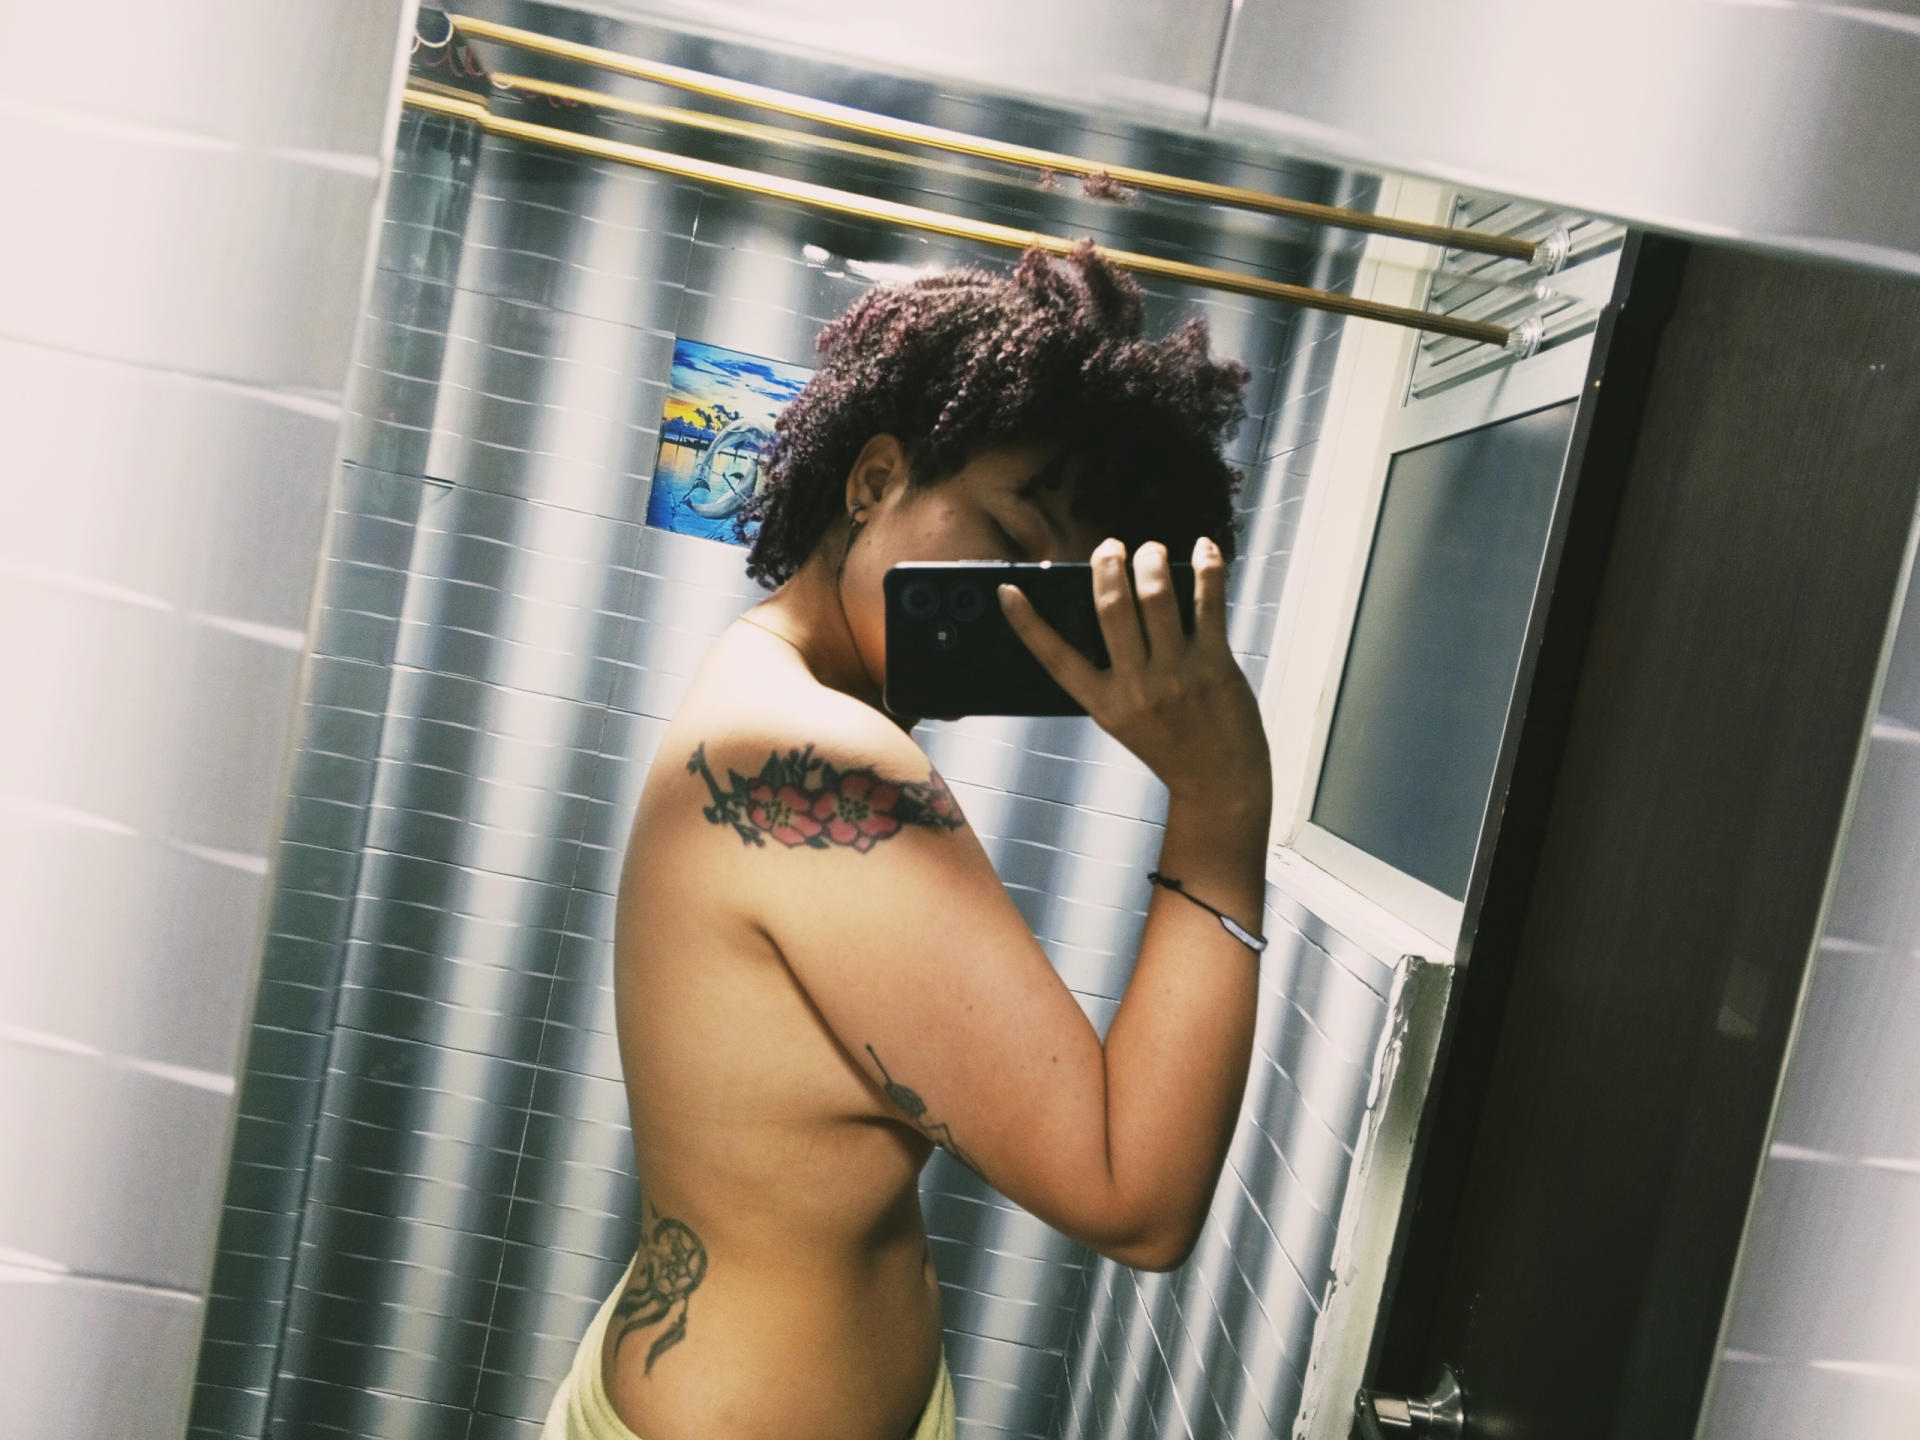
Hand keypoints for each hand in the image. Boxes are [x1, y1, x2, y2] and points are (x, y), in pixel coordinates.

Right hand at [998, 537, 1271, 816]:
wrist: (1219, 783)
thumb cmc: (1171, 744)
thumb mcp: (1124, 718)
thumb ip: (1113, 675)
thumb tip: (1110, 609)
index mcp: (1103, 703)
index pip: (1055, 656)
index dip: (1027, 622)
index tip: (1008, 591)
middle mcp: (1136, 687)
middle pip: (1111, 608)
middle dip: (1106, 564)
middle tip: (1110, 546)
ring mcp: (1176, 674)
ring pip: (1156, 597)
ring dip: (1151, 560)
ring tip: (1151, 550)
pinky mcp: (1215, 664)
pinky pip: (1208, 603)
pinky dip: (1206, 568)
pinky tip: (1203, 548)